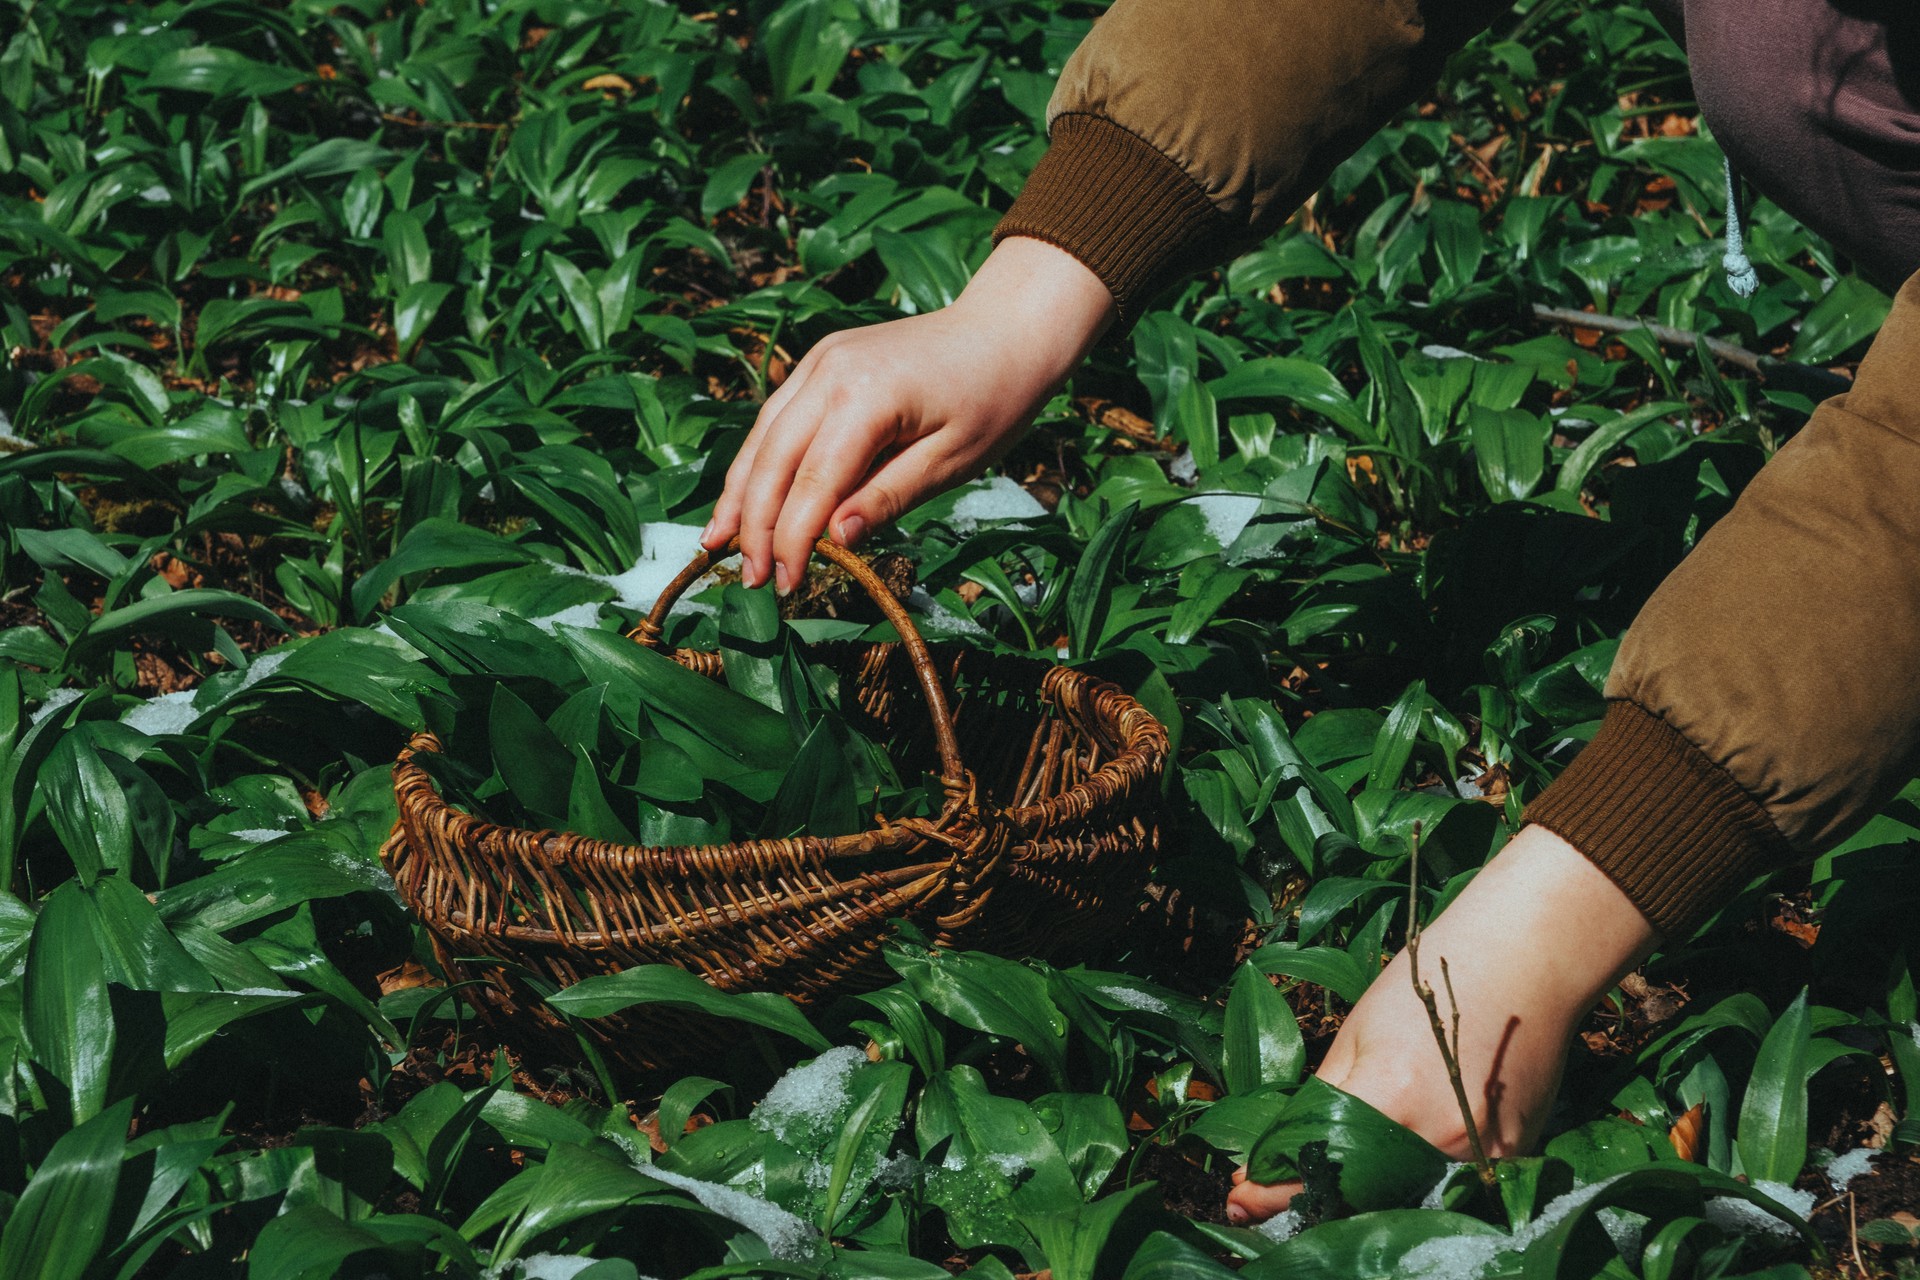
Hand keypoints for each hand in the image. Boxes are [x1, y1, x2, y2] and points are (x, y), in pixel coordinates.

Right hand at [702, 236, 1116, 591]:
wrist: (1007, 328)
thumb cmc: (993, 400)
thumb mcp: (951, 461)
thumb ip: (888, 497)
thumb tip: (834, 539)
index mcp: (867, 396)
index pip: (812, 481)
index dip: (791, 538)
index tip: (785, 583)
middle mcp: (830, 370)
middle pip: (772, 458)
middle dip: (754, 523)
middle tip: (749, 578)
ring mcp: (821, 360)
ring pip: (763, 435)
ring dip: (740, 493)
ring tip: (718, 543)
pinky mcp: (822, 361)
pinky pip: (777, 417)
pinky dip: (759, 460)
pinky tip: (745, 497)